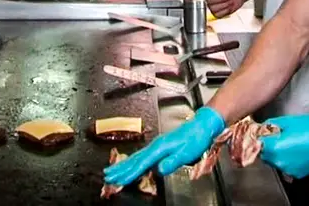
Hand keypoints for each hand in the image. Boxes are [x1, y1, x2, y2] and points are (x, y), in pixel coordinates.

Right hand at [104, 107, 224, 185]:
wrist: (201, 126)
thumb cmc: (195, 139)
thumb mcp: (186, 153)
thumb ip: (172, 161)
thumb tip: (159, 169)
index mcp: (159, 148)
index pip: (141, 163)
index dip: (129, 173)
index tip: (119, 180)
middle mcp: (154, 146)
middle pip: (133, 160)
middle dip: (120, 169)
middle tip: (107, 176)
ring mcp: (155, 146)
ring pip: (135, 157)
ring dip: (123, 165)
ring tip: (112, 170)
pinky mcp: (159, 147)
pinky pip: (141, 156)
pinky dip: (132, 162)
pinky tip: (129, 164)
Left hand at [259, 115, 308, 178]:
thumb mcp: (288, 121)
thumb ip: (271, 125)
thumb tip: (262, 128)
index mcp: (274, 148)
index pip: (256, 145)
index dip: (258, 138)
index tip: (261, 134)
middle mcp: (279, 162)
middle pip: (264, 155)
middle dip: (267, 147)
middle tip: (275, 137)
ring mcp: (288, 170)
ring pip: (274, 162)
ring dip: (276, 154)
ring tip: (287, 144)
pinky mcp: (298, 174)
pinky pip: (286, 167)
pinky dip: (287, 161)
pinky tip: (295, 152)